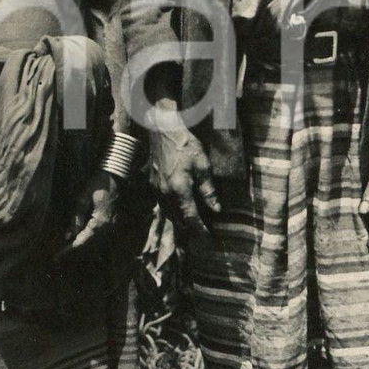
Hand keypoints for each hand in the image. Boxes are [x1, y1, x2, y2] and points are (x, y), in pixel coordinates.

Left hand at [57, 171, 119, 258]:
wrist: (116, 175)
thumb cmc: (99, 184)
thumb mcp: (83, 197)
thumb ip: (76, 216)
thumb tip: (69, 235)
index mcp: (101, 223)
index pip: (82, 242)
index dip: (69, 250)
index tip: (57, 257)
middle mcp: (108, 229)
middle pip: (89, 247)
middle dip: (73, 252)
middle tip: (58, 256)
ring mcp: (112, 228)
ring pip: (94, 245)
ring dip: (80, 249)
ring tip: (65, 251)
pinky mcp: (112, 225)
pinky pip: (99, 239)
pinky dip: (88, 242)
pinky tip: (78, 241)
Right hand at [147, 112, 219, 235]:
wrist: (163, 131)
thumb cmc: (185, 145)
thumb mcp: (203, 165)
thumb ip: (208, 189)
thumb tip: (216, 209)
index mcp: (179, 189)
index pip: (190, 217)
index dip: (200, 229)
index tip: (209, 236)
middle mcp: (165, 193)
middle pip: (178, 220)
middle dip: (191, 227)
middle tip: (204, 230)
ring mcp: (156, 190)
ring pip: (169, 214)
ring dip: (180, 221)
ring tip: (193, 222)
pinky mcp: (152, 185)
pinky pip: (163, 205)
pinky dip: (172, 211)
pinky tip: (180, 208)